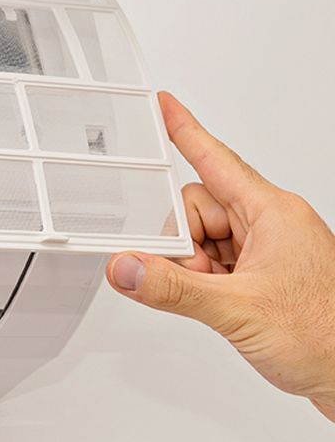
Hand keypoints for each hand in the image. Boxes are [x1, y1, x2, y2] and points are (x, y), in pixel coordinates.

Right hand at [107, 92, 334, 420]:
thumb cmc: (326, 335)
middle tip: (193, 274)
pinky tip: (220, 303)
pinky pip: (217, 261)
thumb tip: (127, 267)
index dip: (186, 131)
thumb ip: (173, 288)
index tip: (164, 105)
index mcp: (273, 213)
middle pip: (199, 207)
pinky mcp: (267, 275)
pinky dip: (206, 281)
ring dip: (196, 267)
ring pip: (204, 237)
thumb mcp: (237, 310)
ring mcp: (271, 250)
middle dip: (184, 242)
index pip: (215, 160)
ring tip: (217, 298)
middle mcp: (273, 224)